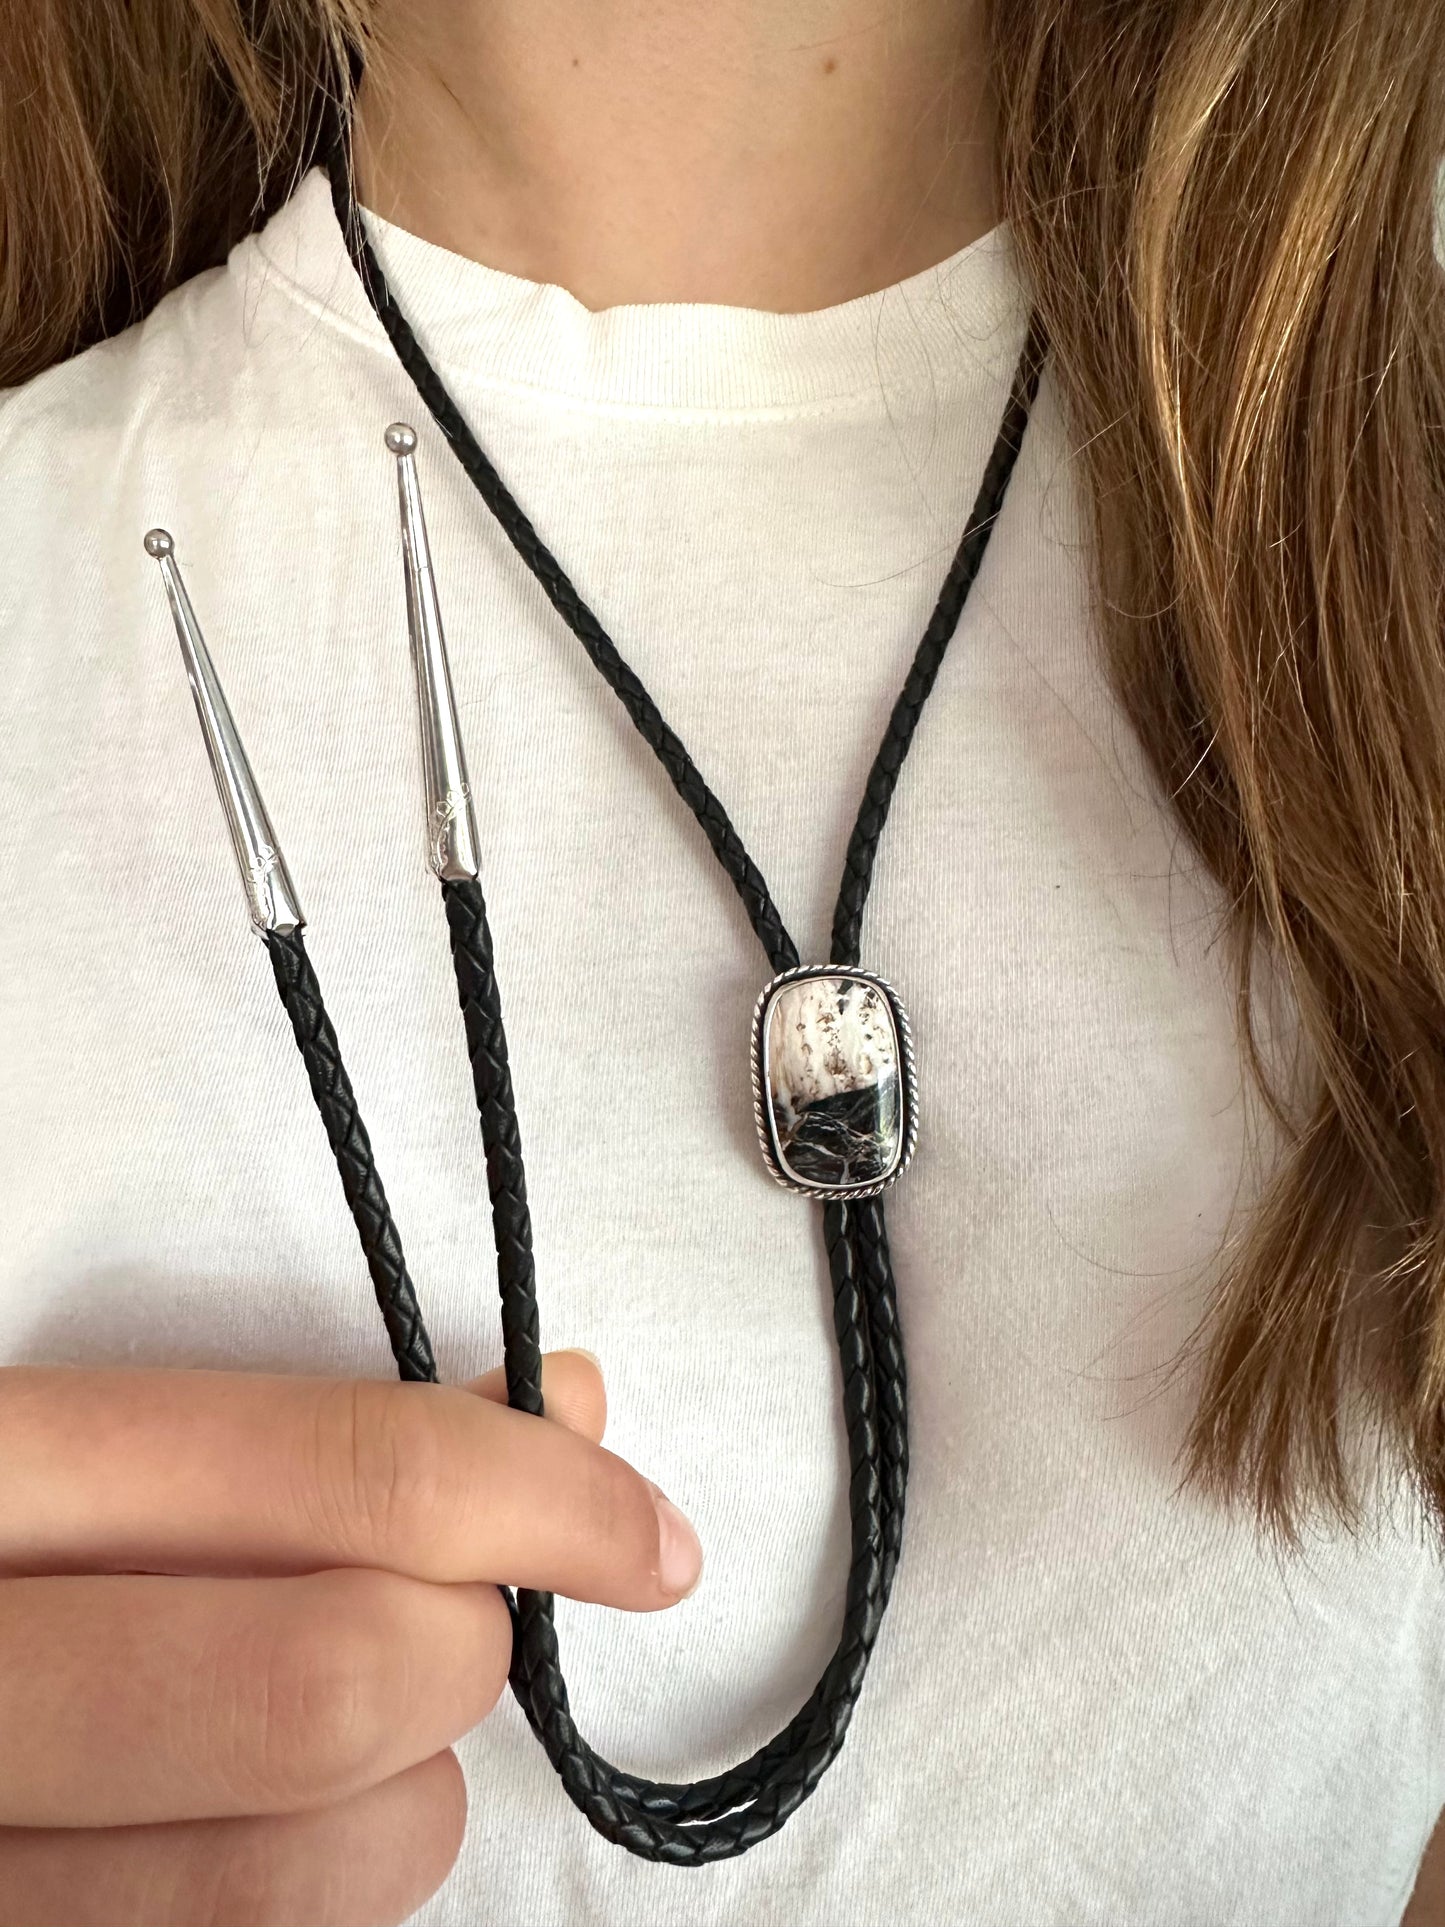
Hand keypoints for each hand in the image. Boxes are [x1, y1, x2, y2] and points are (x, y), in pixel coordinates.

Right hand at [0, 1354, 700, 1926]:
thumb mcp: (74, 1449)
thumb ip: (307, 1430)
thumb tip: (565, 1404)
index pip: (338, 1477)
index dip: (543, 1500)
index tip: (649, 1533)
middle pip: (335, 1680)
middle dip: (459, 1648)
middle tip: (454, 1622)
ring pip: (310, 1870)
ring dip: (409, 1799)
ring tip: (367, 1735)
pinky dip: (318, 1890)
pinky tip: (270, 1825)